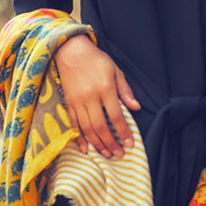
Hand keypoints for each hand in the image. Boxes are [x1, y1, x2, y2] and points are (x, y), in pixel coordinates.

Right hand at [53, 33, 139, 157]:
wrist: (71, 51)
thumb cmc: (96, 60)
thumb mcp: (116, 71)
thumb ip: (125, 91)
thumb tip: (137, 108)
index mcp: (105, 88)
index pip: (116, 116)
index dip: (123, 132)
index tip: (130, 143)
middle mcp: (90, 97)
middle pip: (100, 126)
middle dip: (111, 143)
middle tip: (118, 154)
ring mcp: (77, 101)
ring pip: (87, 128)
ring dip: (97, 144)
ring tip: (106, 154)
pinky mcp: (68, 103)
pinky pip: (74, 124)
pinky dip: (80, 138)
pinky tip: (86, 148)